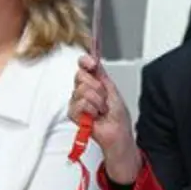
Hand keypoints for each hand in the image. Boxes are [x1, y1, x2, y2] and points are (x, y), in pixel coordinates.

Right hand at [70, 54, 139, 183]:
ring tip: (101, 110)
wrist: (117, 132)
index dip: (85, 61)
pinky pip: (80, 103)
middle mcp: (82, 90)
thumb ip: (101, 74)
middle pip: (80, 76)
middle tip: (104, 99)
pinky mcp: (73, 113)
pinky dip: (91, 110)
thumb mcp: (112, 89)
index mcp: (92, 83)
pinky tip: (94, 116)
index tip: (92, 64)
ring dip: (97, 101)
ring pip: (82, 90)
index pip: (82, 66)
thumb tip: (94, 57)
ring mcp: (76, 102)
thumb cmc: (117, 116)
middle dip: (97, 87)